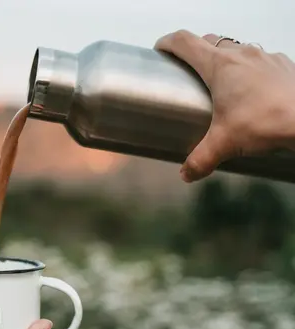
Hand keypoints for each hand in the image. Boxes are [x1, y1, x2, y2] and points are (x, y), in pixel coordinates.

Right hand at [155, 30, 294, 181]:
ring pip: (235, 48)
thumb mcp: (224, 144)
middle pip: (209, 42)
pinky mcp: (281, 65)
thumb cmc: (266, 121)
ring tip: (219, 84)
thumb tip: (187, 173)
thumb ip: (200, 160)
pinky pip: (258, 60)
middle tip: (186, 71)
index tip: (161, 49)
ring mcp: (264, 57)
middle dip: (193, 53)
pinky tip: (250, 90)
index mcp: (219, 66)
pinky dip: (247, 70)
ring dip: (222, 60)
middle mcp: (241, 54)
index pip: (185, 42)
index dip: (168, 43)